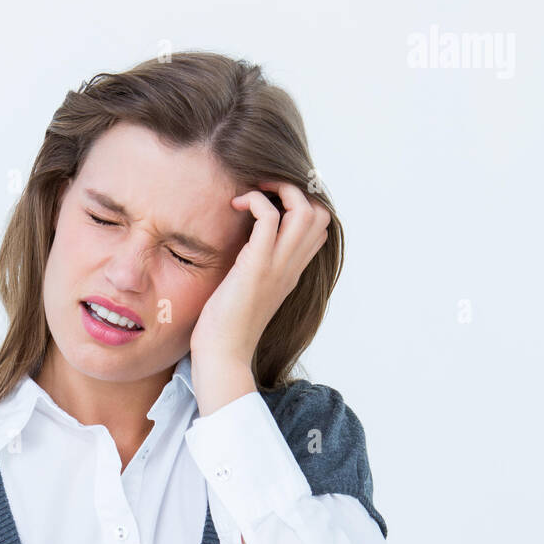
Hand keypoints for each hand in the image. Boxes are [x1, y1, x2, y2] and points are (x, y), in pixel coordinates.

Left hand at [189, 180, 330, 366]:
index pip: (318, 229)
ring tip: (253, 192)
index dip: (300, 206)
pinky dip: (255, 199)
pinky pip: (269, 216)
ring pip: (304, 209)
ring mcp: (278, 266)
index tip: (270, 203)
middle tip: (263, 191)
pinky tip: (235, 206)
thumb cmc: (226, 328)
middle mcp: (291, 267)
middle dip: (294, 190)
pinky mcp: (257, 266)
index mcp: (292, 272)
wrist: (223, 355)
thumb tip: (241, 249)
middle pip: (320, 214)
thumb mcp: (248, 291)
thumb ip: (255, 268)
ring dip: (279, 188)